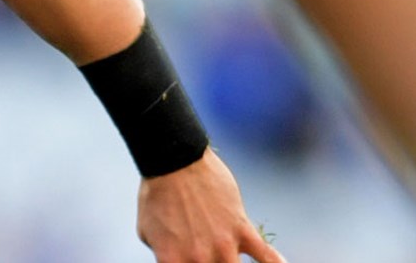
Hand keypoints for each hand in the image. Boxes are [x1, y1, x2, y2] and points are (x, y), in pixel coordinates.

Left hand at [137, 148, 284, 262]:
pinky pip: (268, 256)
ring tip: (235, 261)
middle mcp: (198, 259)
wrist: (174, 162)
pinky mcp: (242, 229)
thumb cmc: (156, 195)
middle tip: (217, 260)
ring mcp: (223, 245)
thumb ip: (164, 253)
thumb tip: (177, 259)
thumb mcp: (147, 231)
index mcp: (172, 261)